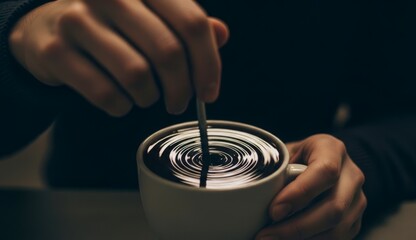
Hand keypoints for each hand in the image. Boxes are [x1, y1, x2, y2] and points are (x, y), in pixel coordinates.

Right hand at [9, 0, 228, 115]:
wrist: (46, 25)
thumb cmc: (111, 23)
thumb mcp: (151, 15)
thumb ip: (185, 23)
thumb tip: (221, 34)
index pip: (192, 24)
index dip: (208, 64)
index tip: (209, 91)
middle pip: (168, 52)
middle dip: (181, 90)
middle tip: (179, 102)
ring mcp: (78, 20)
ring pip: (137, 76)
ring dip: (149, 98)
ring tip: (147, 96)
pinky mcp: (56, 51)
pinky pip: (105, 94)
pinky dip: (121, 107)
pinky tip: (121, 101)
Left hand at [256, 134, 366, 239]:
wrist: (322, 163)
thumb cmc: (297, 157)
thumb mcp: (286, 154)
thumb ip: (276, 169)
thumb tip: (255, 194)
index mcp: (333, 149)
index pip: (325, 171)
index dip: (300, 194)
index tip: (274, 211)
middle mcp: (351, 174)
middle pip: (334, 207)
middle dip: (296, 227)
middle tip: (266, 235)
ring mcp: (357, 199)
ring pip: (337, 228)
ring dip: (302, 239)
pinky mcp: (355, 220)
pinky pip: (337, 239)